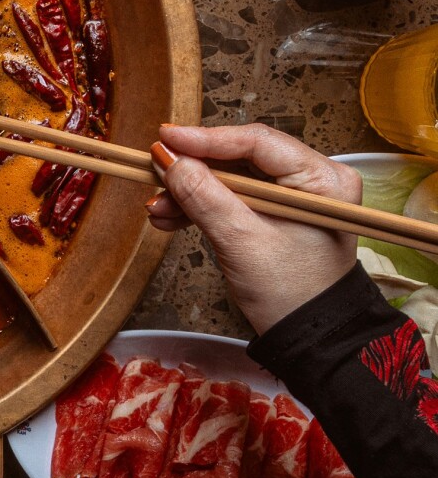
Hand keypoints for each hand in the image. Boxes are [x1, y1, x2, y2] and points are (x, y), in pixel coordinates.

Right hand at [147, 122, 360, 334]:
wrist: (309, 338)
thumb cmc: (291, 295)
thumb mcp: (241, 242)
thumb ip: (204, 195)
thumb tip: (167, 158)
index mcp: (323, 179)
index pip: (257, 142)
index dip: (206, 139)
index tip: (165, 138)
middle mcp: (313, 180)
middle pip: (240, 159)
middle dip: (194, 172)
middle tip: (154, 173)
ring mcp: (294, 197)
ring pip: (232, 179)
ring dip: (191, 192)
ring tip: (157, 208)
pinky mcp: (277, 214)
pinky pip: (234, 199)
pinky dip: (203, 207)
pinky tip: (171, 217)